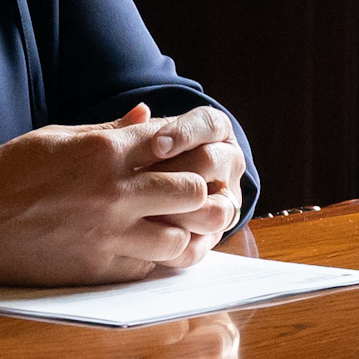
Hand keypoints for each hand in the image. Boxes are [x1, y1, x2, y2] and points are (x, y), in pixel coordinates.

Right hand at [0, 102, 242, 288]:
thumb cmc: (10, 171)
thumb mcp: (60, 136)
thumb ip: (111, 130)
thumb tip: (150, 116)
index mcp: (106, 151)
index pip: (178, 142)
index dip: (200, 145)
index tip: (205, 151)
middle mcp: (114, 192)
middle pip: (191, 191)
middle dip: (203, 190)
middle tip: (204, 192)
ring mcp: (108, 233)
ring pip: (181, 237)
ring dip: (191, 231)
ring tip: (189, 226)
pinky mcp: (97, 267)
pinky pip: (151, 267)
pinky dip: (165, 259)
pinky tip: (168, 251)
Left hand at [121, 104, 247, 238]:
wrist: (132, 195)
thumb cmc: (131, 158)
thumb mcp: (131, 139)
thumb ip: (134, 128)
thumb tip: (140, 112)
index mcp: (213, 131)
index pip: (209, 124)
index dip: (185, 134)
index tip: (157, 145)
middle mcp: (227, 163)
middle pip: (211, 162)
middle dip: (174, 174)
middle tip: (142, 182)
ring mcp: (225, 201)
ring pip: (216, 210)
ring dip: (178, 213)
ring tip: (143, 213)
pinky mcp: (210, 237)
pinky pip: (200, 246)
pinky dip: (174, 245)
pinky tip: (144, 239)